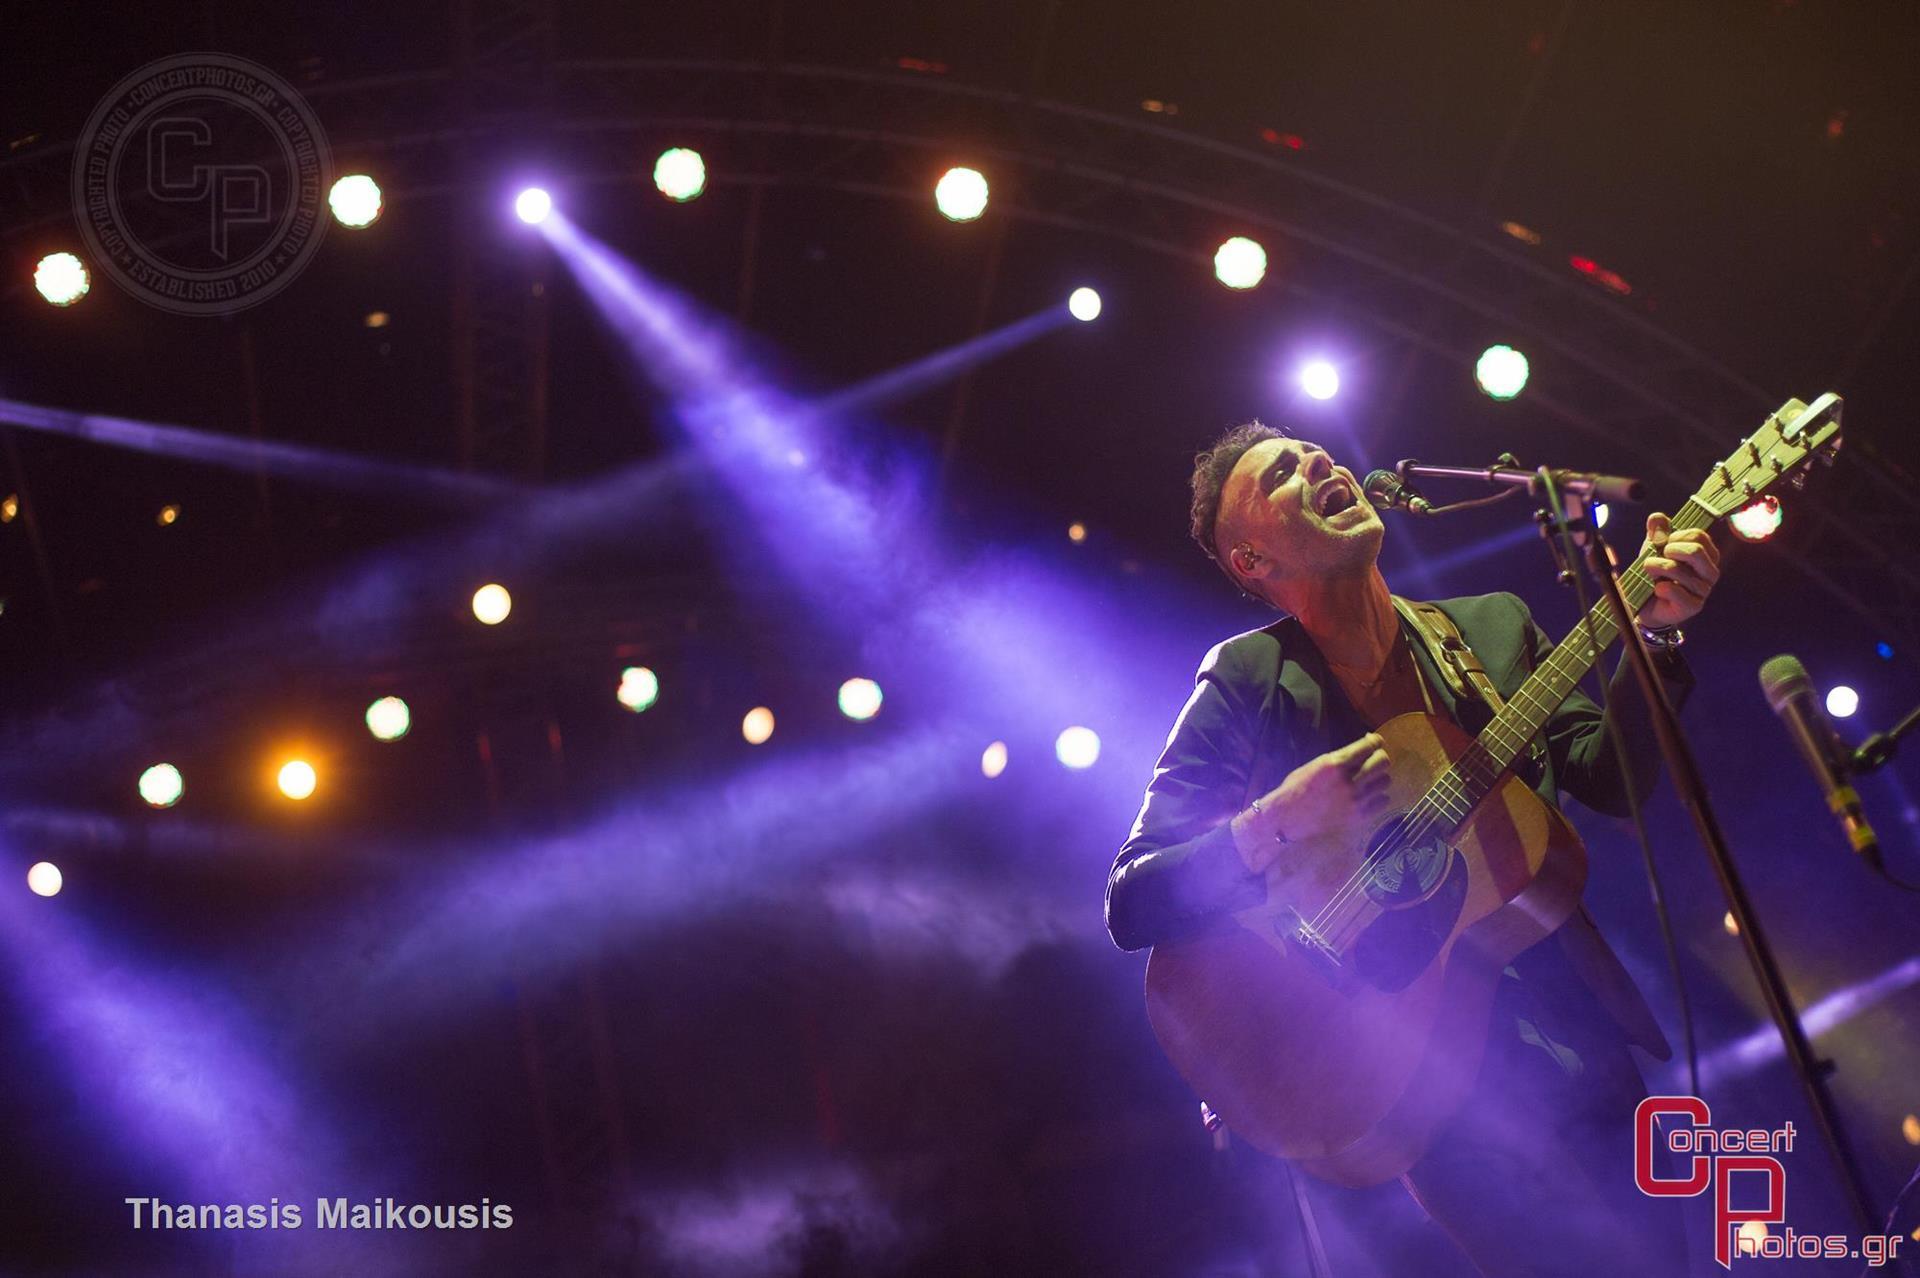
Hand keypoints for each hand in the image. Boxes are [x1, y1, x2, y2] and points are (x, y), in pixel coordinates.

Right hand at [1232, 733, 1391, 872]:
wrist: (1287, 818)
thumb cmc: (1297, 787)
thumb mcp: (1317, 764)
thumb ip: (1341, 758)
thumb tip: (1364, 746)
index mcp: (1334, 764)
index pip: (1369, 746)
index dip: (1374, 741)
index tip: (1374, 742)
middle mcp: (1348, 781)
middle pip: (1383, 762)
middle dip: (1379, 757)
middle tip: (1372, 760)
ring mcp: (1355, 800)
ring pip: (1385, 781)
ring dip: (1378, 778)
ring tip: (1368, 780)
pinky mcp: (1358, 817)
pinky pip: (1383, 801)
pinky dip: (1378, 797)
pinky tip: (1367, 796)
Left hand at [1635, 511, 1719, 630]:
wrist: (1649, 604)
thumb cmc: (1657, 573)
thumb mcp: (1655, 548)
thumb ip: (1657, 531)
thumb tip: (1657, 518)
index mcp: (1707, 554)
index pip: (1698, 535)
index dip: (1674, 536)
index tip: (1663, 544)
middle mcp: (1711, 572)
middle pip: (1695, 551)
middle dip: (1668, 551)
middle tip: (1656, 557)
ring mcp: (1704, 590)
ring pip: (1678, 570)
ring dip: (1656, 568)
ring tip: (1650, 573)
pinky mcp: (1693, 606)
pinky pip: (1673, 591)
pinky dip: (1658, 588)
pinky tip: (1657, 590)